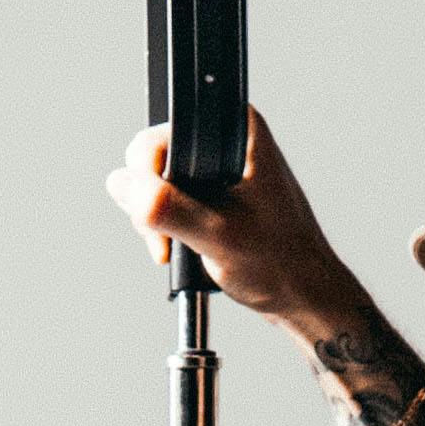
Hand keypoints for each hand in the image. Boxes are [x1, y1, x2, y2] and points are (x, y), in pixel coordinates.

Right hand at [106, 111, 367, 340]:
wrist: (303, 295)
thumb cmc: (280, 264)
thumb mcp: (218, 235)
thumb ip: (167, 207)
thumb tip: (121, 184)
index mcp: (240, 130)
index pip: (165, 132)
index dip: (151, 173)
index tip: (160, 212)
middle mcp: (229, 139)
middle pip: (155, 156)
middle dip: (152, 201)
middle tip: (166, 239)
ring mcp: (219, 167)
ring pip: (157, 180)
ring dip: (157, 218)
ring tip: (179, 247)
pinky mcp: (213, 191)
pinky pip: (169, 198)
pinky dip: (166, 224)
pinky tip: (183, 247)